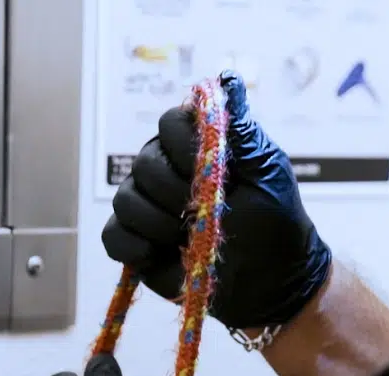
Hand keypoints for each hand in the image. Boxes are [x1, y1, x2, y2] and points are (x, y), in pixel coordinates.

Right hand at [101, 71, 331, 330]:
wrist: (271, 283)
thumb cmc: (275, 223)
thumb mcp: (267, 171)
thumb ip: (240, 130)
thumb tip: (227, 80)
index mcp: (196, 147)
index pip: (169, 123)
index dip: (182, 146)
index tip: (208, 171)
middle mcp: (165, 171)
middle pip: (143, 163)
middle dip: (172, 192)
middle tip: (202, 214)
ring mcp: (148, 208)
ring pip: (125, 200)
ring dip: (156, 223)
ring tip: (187, 240)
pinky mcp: (137, 244)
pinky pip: (113, 237)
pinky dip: (132, 247)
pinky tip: (158, 255)